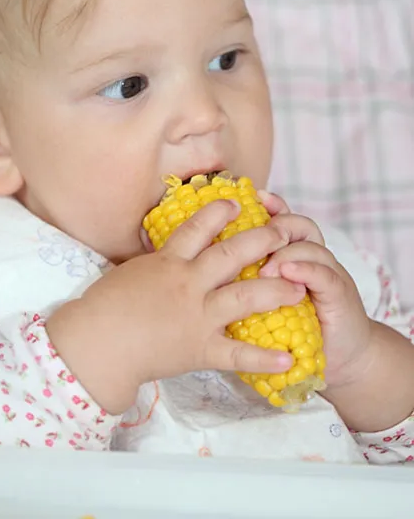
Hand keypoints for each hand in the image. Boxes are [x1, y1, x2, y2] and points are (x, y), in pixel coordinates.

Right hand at [47, 199, 305, 414]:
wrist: (97, 344)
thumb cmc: (104, 305)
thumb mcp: (129, 271)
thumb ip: (155, 262)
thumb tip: (166, 251)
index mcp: (168, 262)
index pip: (197, 229)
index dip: (219, 213)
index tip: (237, 202)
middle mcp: (188, 283)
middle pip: (231, 255)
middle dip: (261, 241)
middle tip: (284, 233)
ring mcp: (197, 316)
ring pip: (244, 297)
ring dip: (275, 290)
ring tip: (300, 288)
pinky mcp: (200, 348)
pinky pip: (237, 354)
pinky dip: (263, 358)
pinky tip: (288, 358)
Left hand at [257, 191, 371, 388]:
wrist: (340, 354)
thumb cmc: (295, 327)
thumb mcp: (266, 299)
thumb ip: (249, 277)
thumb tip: (209, 261)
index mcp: (292, 254)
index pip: (283, 219)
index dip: (272, 205)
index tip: (255, 196)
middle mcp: (312, 257)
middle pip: (298, 225)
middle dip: (278, 224)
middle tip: (255, 239)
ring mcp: (327, 273)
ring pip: (310, 246)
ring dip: (285, 253)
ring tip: (265, 269)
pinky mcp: (340, 295)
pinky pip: (324, 275)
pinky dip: (306, 270)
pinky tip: (289, 275)